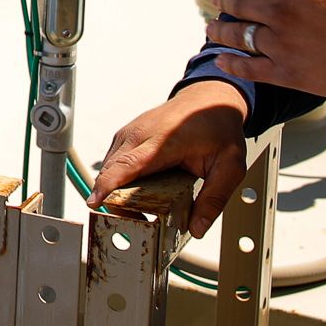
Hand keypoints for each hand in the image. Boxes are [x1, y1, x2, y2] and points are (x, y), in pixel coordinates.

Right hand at [90, 81, 248, 236]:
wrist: (208, 98)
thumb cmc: (216, 126)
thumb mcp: (229, 166)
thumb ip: (214, 199)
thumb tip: (198, 228)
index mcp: (163, 140)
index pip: (127, 165)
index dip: (108, 185)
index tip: (95, 202)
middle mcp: (139, 134)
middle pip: (111, 171)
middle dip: (116, 201)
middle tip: (140, 222)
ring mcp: (129, 133)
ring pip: (108, 169)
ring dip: (117, 192)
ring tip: (142, 209)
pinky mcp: (125, 137)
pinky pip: (112, 163)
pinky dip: (118, 180)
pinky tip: (138, 192)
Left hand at [205, 0, 325, 101]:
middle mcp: (282, 10)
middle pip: (239, 4)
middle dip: (225, 1)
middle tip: (218, 1)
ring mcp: (283, 43)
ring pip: (239, 34)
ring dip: (222, 30)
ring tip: (213, 29)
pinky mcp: (289, 72)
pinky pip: (250, 68)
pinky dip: (233, 63)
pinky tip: (224, 60)